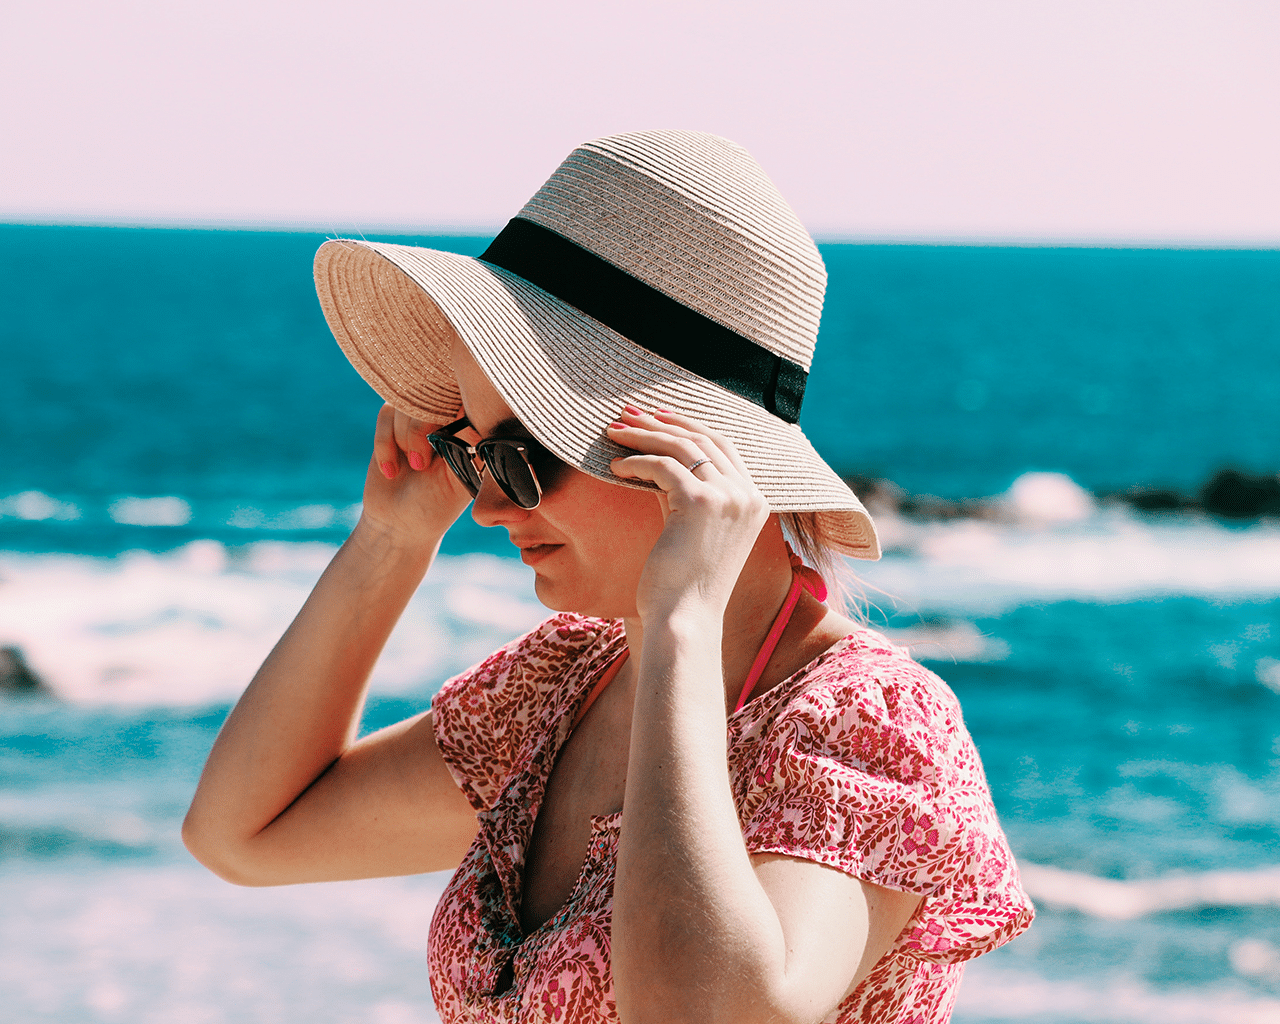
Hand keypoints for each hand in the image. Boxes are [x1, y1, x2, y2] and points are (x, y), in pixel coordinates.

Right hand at [356, 403, 473, 549]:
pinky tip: (391, 471)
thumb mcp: (459, 478)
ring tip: (413, 469)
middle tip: (421, 465)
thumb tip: (474, 413)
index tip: (445, 433)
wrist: (399, 524)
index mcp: (472, 429)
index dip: (456, 403)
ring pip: (409, 403)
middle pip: (435, 394)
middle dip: (423, 429)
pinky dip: (385, 444)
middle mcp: (448, 417)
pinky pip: (387, 414)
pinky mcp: (393, 421)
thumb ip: (468, 445)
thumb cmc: (437, 506)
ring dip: (405, 438)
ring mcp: (420, 417)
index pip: (469, 396)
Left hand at [607, 408, 768, 619]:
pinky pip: (663, 466)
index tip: (656, 416)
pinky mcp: (701, 503)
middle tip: (627, 415)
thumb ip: (683, 495)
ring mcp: (729, 498)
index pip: (723, 446)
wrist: (684, 620)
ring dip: (644, 436)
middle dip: (662, 423)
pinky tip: (615, 468)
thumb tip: (655, 461)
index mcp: (754, 502)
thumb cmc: (681, 586)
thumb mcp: (690, 530)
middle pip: (704, 438)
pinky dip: (636, 462)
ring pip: (682, 446)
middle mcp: (748, 496)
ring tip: (613, 433)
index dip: (688, 426)